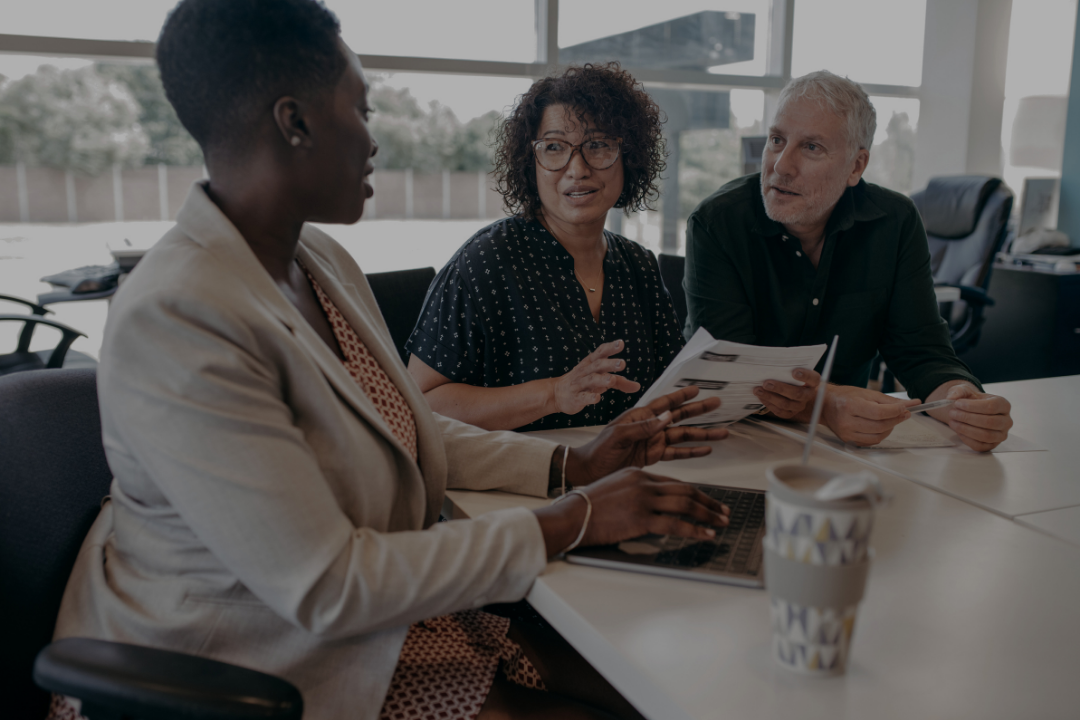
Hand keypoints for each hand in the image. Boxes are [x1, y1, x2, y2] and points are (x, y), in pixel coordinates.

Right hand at [535, 467, 730, 555]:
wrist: (572, 515)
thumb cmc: (588, 506)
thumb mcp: (615, 488)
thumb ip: (636, 492)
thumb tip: (654, 505)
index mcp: (638, 473)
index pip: (674, 482)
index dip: (695, 492)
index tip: (707, 501)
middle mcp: (643, 482)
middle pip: (685, 490)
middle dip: (708, 502)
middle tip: (723, 511)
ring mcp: (643, 499)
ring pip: (685, 504)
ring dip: (707, 514)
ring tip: (720, 522)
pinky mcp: (641, 518)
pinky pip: (675, 524)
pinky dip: (695, 529)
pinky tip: (705, 534)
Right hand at [551, 340, 640, 415]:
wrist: (557, 393)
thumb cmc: (583, 383)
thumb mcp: (601, 379)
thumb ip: (620, 382)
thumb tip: (638, 386)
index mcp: (591, 363)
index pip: (601, 352)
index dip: (610, 348)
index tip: (620, 343)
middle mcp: (585, 371)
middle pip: (598, 365)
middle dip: (610, 364)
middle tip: (622, 364)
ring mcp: (579, 384)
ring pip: (590, 380)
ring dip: (601, 379)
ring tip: (612, 380)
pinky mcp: (576, 398)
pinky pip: (582, 396)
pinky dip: (589, 397)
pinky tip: (597, 398)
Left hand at [569, 386, 728, 482]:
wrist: (589, 472)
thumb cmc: (597, 451)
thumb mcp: (618, 436)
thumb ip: (643, 427)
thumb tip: (666, 418)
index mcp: (639, 417)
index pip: (664, 403)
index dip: (681, 396)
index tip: (697, 389)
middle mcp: (648, 427)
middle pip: (680, 417)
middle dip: (699, 411)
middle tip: (717, 404)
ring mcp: (652, 442)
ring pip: (683, 436)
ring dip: (702, 434)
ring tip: (721, 432)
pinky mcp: (653, 457)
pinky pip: (677, 453)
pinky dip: (692, 452)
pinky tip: (705, 450)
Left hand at [752, 367, 820, 419]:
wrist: (798, 392)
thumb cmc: (794, 378)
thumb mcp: (795, 370)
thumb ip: (789, 368)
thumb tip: (773, 362)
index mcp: (812, 382)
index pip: (813, 378)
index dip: (805, 375)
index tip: (794, 372)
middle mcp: (807, 395)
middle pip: (796, 393)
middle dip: (780, 388)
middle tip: (766, 383)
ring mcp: (799, 406)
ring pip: (785, 404)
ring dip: (770, 397)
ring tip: (758, 390)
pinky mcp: (790, 413)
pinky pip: (779, 411)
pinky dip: (768, 403)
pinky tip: (761, 396)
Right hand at [820, 384, 918, 446]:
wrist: (825, 405)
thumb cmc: (845, 397)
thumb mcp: (866, 393)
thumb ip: (889, 400)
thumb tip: (911, 404)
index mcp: (850, 406)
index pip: (879, 413)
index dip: (896, 411)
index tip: (906, 408)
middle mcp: (847, 421)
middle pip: (880, 426)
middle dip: (896, 420)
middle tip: (904, 413)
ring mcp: (847, 433)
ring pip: (878, 436)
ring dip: (890, 428)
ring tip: (892, 419)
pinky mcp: (848, 440)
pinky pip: (871, 442)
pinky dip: (880, 435)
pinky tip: (881, 427)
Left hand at [938, 384, 1012, 451]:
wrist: (970, 411)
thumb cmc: (971, 401)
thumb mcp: (965, 391)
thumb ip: (958, 391)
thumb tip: (951, 397)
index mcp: (1004, 405)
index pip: (991, 406)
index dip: (972, 406)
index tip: (957, 403)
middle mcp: (1006, 421)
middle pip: (989, 422)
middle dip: (967, 418)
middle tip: (952, 413)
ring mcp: (1001, 435)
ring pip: (986, 435)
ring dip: (965, 429)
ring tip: (952, 422)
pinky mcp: (992, 445)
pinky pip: (980, 446)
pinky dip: (966, 439)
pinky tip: (958, 431)